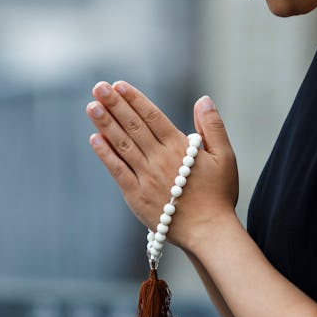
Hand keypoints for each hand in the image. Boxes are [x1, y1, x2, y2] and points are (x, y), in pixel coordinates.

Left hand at [85, 80, 237, 249]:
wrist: (209, 231)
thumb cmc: (219, 195)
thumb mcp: (225, 157)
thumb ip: (213, 126)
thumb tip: (203, 99)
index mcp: (180, 147)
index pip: (152, 116)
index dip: (134, 99)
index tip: (119, 85)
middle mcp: (160, 159)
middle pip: (134, 126)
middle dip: (115, 105)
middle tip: (99, 88)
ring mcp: (146, 177)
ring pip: (123, 144)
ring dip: (105, 124)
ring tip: (91, 106)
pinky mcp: (136, 196)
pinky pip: (117, 171)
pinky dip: (105, 154)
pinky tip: (94, 139)